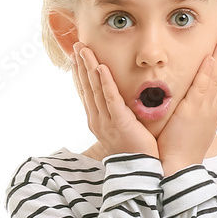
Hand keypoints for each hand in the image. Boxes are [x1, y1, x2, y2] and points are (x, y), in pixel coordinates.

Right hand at [72, 42, 158, 158]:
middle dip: (81, 65)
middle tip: (77, 45)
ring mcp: (107, 122)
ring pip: (95, 89)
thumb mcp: (121, 131)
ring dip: (89, 67)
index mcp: (97, 121)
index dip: (80, 74)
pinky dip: (105, 83)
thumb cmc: (134, 152)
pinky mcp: (120, 122)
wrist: (140, 171)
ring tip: (84, 50)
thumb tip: (119, 103)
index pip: (85, 93)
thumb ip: (117, 116)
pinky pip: (111, 99)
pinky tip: (101, 68)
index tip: (76, 58)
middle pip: (87, 87)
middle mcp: (97, 120)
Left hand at [156, 33, 216, 176]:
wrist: (177, 167)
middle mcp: (212, 108)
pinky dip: (209, 72)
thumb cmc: (179, 149)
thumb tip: (186, 102)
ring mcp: (206, 110)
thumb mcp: (188, 127)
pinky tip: (211, 58)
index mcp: (211, 111)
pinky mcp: (195, 112)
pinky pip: (203, 88)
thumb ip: (189, 112)